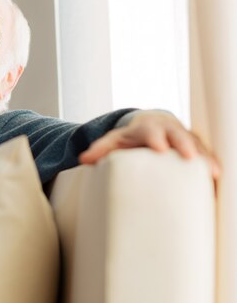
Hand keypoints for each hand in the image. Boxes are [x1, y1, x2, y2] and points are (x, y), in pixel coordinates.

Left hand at [79, 110, 220, 179]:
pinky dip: (213, 163)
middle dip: (184, 145)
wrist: (152, 124)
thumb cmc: (130, 137)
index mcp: (147, 128)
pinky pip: (207, 154)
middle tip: (189, 157)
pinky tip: (219, 178)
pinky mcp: (196, 147)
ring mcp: (185, 137)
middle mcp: (169, 130)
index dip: (155, 138)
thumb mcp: (113, 141)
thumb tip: (83, 159)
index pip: (150, 131)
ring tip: (213, 172)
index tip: (159, 148)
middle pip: (178, 135)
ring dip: (205, 157)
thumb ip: (99, 149)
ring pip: (198, 145)